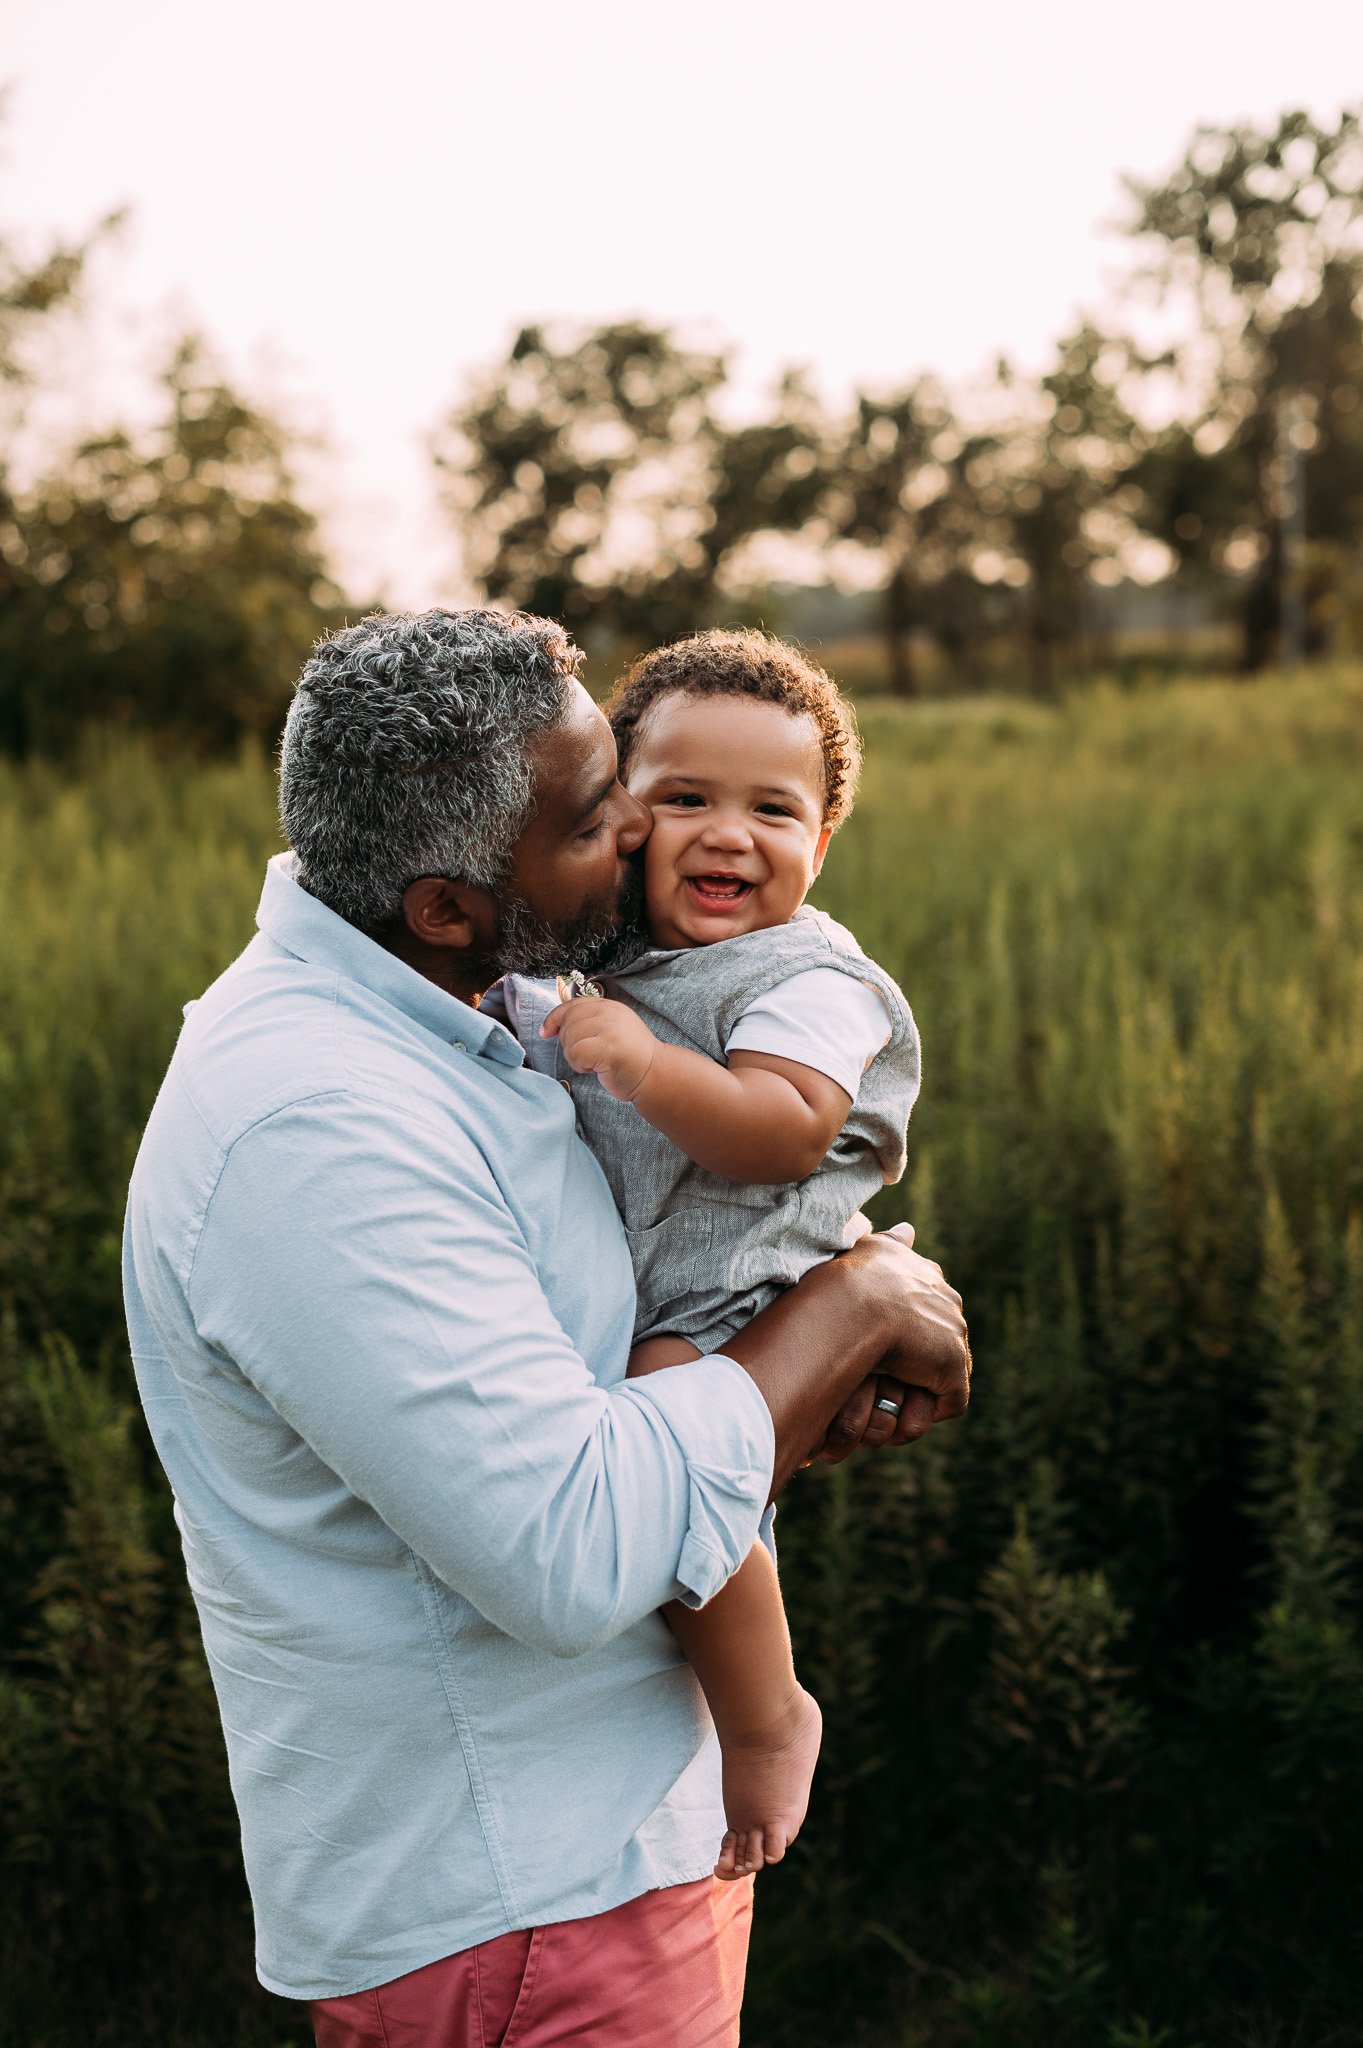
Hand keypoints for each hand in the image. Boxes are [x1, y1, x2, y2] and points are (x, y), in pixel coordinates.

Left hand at [541, 997, 657, 1102]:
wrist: (655, 1074)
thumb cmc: (630, 1058)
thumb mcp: (611, 1030)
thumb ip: (588, 1022)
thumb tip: (553, 1026)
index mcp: (609, 1006)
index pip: (572, 1005)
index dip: (554, 1018)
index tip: (546, 1031)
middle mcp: (609, 1013)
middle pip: (568, 1023)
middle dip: (569, 1043)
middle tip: (587, 1055)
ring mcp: (609, 1029)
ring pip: (569, 1040)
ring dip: (575, 1056)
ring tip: (594, 1062)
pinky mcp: (608, 1047)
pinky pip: (576, 1054)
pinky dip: (580, 1065)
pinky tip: (595, 1068)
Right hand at [813, 1225, 969, 1463]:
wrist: (859, 1303)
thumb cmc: (854, 1275)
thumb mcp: (871, 1248)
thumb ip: (892, 1242)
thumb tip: (909, 1230)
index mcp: (928, 1276)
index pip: (927, 1302)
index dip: (907, 1324)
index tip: (884, 1337)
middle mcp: (948, 1303)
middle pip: (937, 1338)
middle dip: (915, 1358)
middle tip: (880, 1372)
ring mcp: (953, 1336)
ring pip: (939, 1372)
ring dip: (914, 1388)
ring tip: (882, 1399)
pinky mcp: (953, 1369)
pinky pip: (947, 1401)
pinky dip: (922, 1412)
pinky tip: (895, 1414)